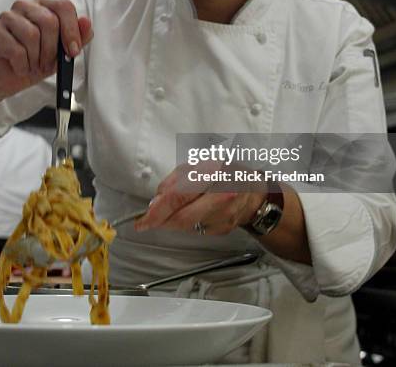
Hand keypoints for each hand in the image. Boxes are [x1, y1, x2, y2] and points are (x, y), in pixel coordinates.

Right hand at [0, 0, 92, 95]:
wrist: (10, 78)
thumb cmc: (37, 60)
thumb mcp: (64, 52)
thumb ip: (79, 37)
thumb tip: (86, 22)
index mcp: (44, 6)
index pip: (63, 6)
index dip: (71, 30)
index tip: (73, 50)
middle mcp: (25, 6)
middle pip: (49, 21)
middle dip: (52, 49)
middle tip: (47, 62)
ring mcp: (7, 16)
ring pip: (32, 35)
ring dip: (36, 58)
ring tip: (33, 65)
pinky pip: (16, 49)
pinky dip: (22, 65)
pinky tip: (20, 67)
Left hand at [134, 163, 266, 235]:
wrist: (253, 190)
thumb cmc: (223, 173)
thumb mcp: (198, 165)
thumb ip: (175, 181)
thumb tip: (156, 201)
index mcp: (212, 173)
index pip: (178, 196)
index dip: (157, 211)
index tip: (142, 220)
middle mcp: (221, 195)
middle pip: (182, 217)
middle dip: (161, 221)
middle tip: (147, 221)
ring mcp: (225, 214)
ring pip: (187, 226)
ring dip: (174, 221)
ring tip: (177, 209)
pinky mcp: (225, 228)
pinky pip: (198, 230)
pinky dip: (190, 223)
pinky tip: (196, 212)